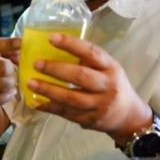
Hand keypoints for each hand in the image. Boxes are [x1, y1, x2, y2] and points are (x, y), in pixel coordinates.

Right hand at [0, 38, 19, 110]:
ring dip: (11, 83)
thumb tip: (21, 51)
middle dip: (12, 70)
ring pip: (2, 84)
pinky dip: (7, 96)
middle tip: (13, 71)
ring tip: (11, 82)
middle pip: (3, 67)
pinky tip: (8, 92)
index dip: (8, 44)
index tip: (21, 42)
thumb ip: (9, 51)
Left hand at [28, 33, 151, 145]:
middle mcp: (107, 86)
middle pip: (80, 76)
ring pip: (71, 98)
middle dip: (56, 69)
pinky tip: (36, 101)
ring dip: (49, 90)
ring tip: (31, 83)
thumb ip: (89, 61)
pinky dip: (50, 107)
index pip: (91, 52)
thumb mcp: (109, 69)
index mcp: (111, 68)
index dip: (71, 44)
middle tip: (36, 63)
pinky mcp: (90, 120)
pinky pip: (67, 113)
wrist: (129, 117)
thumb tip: (57, 50)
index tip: (51, 38)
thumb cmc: (113, 85)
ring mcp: (99, 105)